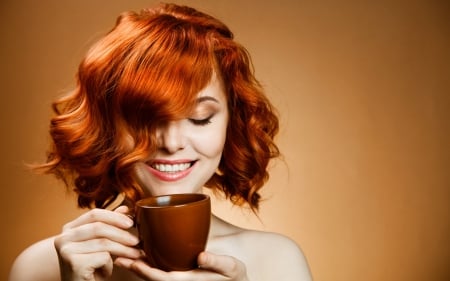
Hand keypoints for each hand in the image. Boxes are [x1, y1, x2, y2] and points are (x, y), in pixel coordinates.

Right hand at [54, 206, 141, 280]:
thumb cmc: (91, 268)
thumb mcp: (101, 244)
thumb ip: (110, 225)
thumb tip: (125, 208)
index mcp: (69, 229)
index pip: (94, 214)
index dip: (115, 216)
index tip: (131, 222)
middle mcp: (63, 237)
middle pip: (99, 227)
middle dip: (122, 234)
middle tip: (137, 241)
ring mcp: (66, 250)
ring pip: (104, 243)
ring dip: (124, 250)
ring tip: (136, 255)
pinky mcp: (74, 263)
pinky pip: (103, 257)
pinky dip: (110, 265)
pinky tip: (107, 272)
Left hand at [115, 251, 248, 280]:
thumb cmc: (234, 275)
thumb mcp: (231, 268)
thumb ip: (218, 263)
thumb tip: (203, 257)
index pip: (163, 279)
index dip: (147, 272)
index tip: (133, 262)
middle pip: (152, 277)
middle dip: (135, 267)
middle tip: (118, 255)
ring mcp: (179, 278)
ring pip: (154, 273)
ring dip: (138, 264)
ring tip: (122, 252)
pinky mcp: (180, 273)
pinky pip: (160, 269)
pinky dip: (148, 261)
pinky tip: (141, 251)